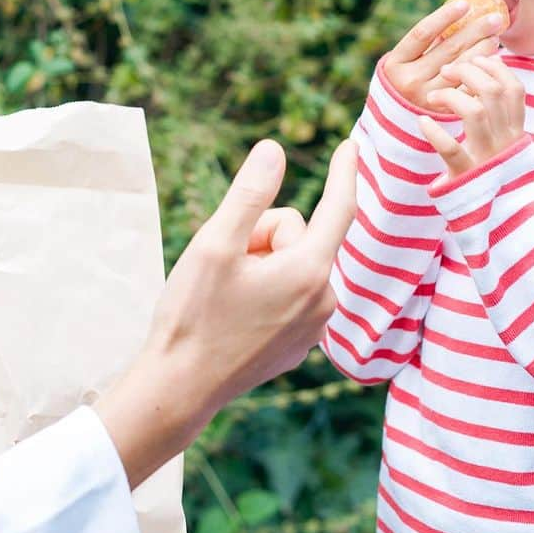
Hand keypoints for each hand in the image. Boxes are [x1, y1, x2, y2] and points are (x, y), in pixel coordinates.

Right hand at [94, 135, 357, 488]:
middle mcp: (323, 302)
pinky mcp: (298, 344)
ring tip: (225, 292)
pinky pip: (288, 291)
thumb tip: (275, 150)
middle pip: (296, 234)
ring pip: (290, 262)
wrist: (181, 387)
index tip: (353, 145)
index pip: (338, 209)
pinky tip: (234, 314)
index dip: (345, 172)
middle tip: (224, 263)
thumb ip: (249, 193)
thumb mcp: (215, 242)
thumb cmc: (194, 312)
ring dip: (260, 262)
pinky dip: (264, 288)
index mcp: (308, 272)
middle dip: (260, 234)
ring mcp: (313, 327)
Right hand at [385, 0, 505, 110]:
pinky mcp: (443, 112)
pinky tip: (493, 62)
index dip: (444, 16)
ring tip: (495, 38)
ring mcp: (426, 97)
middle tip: (495, 18)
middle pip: (448, 49)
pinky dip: (483, 73)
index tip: (466, 3)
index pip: (422, 33)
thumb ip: (429, 42)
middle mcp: (410, 79)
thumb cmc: (408, 76)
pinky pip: (468, 89)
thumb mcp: (408, 59)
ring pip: (461, 69)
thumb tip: (465, 13)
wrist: (399, 116)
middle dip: (474, 31)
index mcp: (396, 62)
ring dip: (482, 51)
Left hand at [419, 55, 525, 176]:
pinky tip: (423, 122)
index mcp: (516, 131)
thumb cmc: (490, 170)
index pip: (514, 88)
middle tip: (446, 71)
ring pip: (474, 112)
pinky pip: (450, 148)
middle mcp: (506, 142)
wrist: (492, 221)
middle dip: (467, 72)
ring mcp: (487, 158)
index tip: (474, 59)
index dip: (494, 68)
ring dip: (450, 96)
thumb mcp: (502, 140)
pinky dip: (435, 131)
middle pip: (492, 92)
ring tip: (432, 97)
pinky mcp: (465, 176)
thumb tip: (488, 65)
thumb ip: (498, 111)